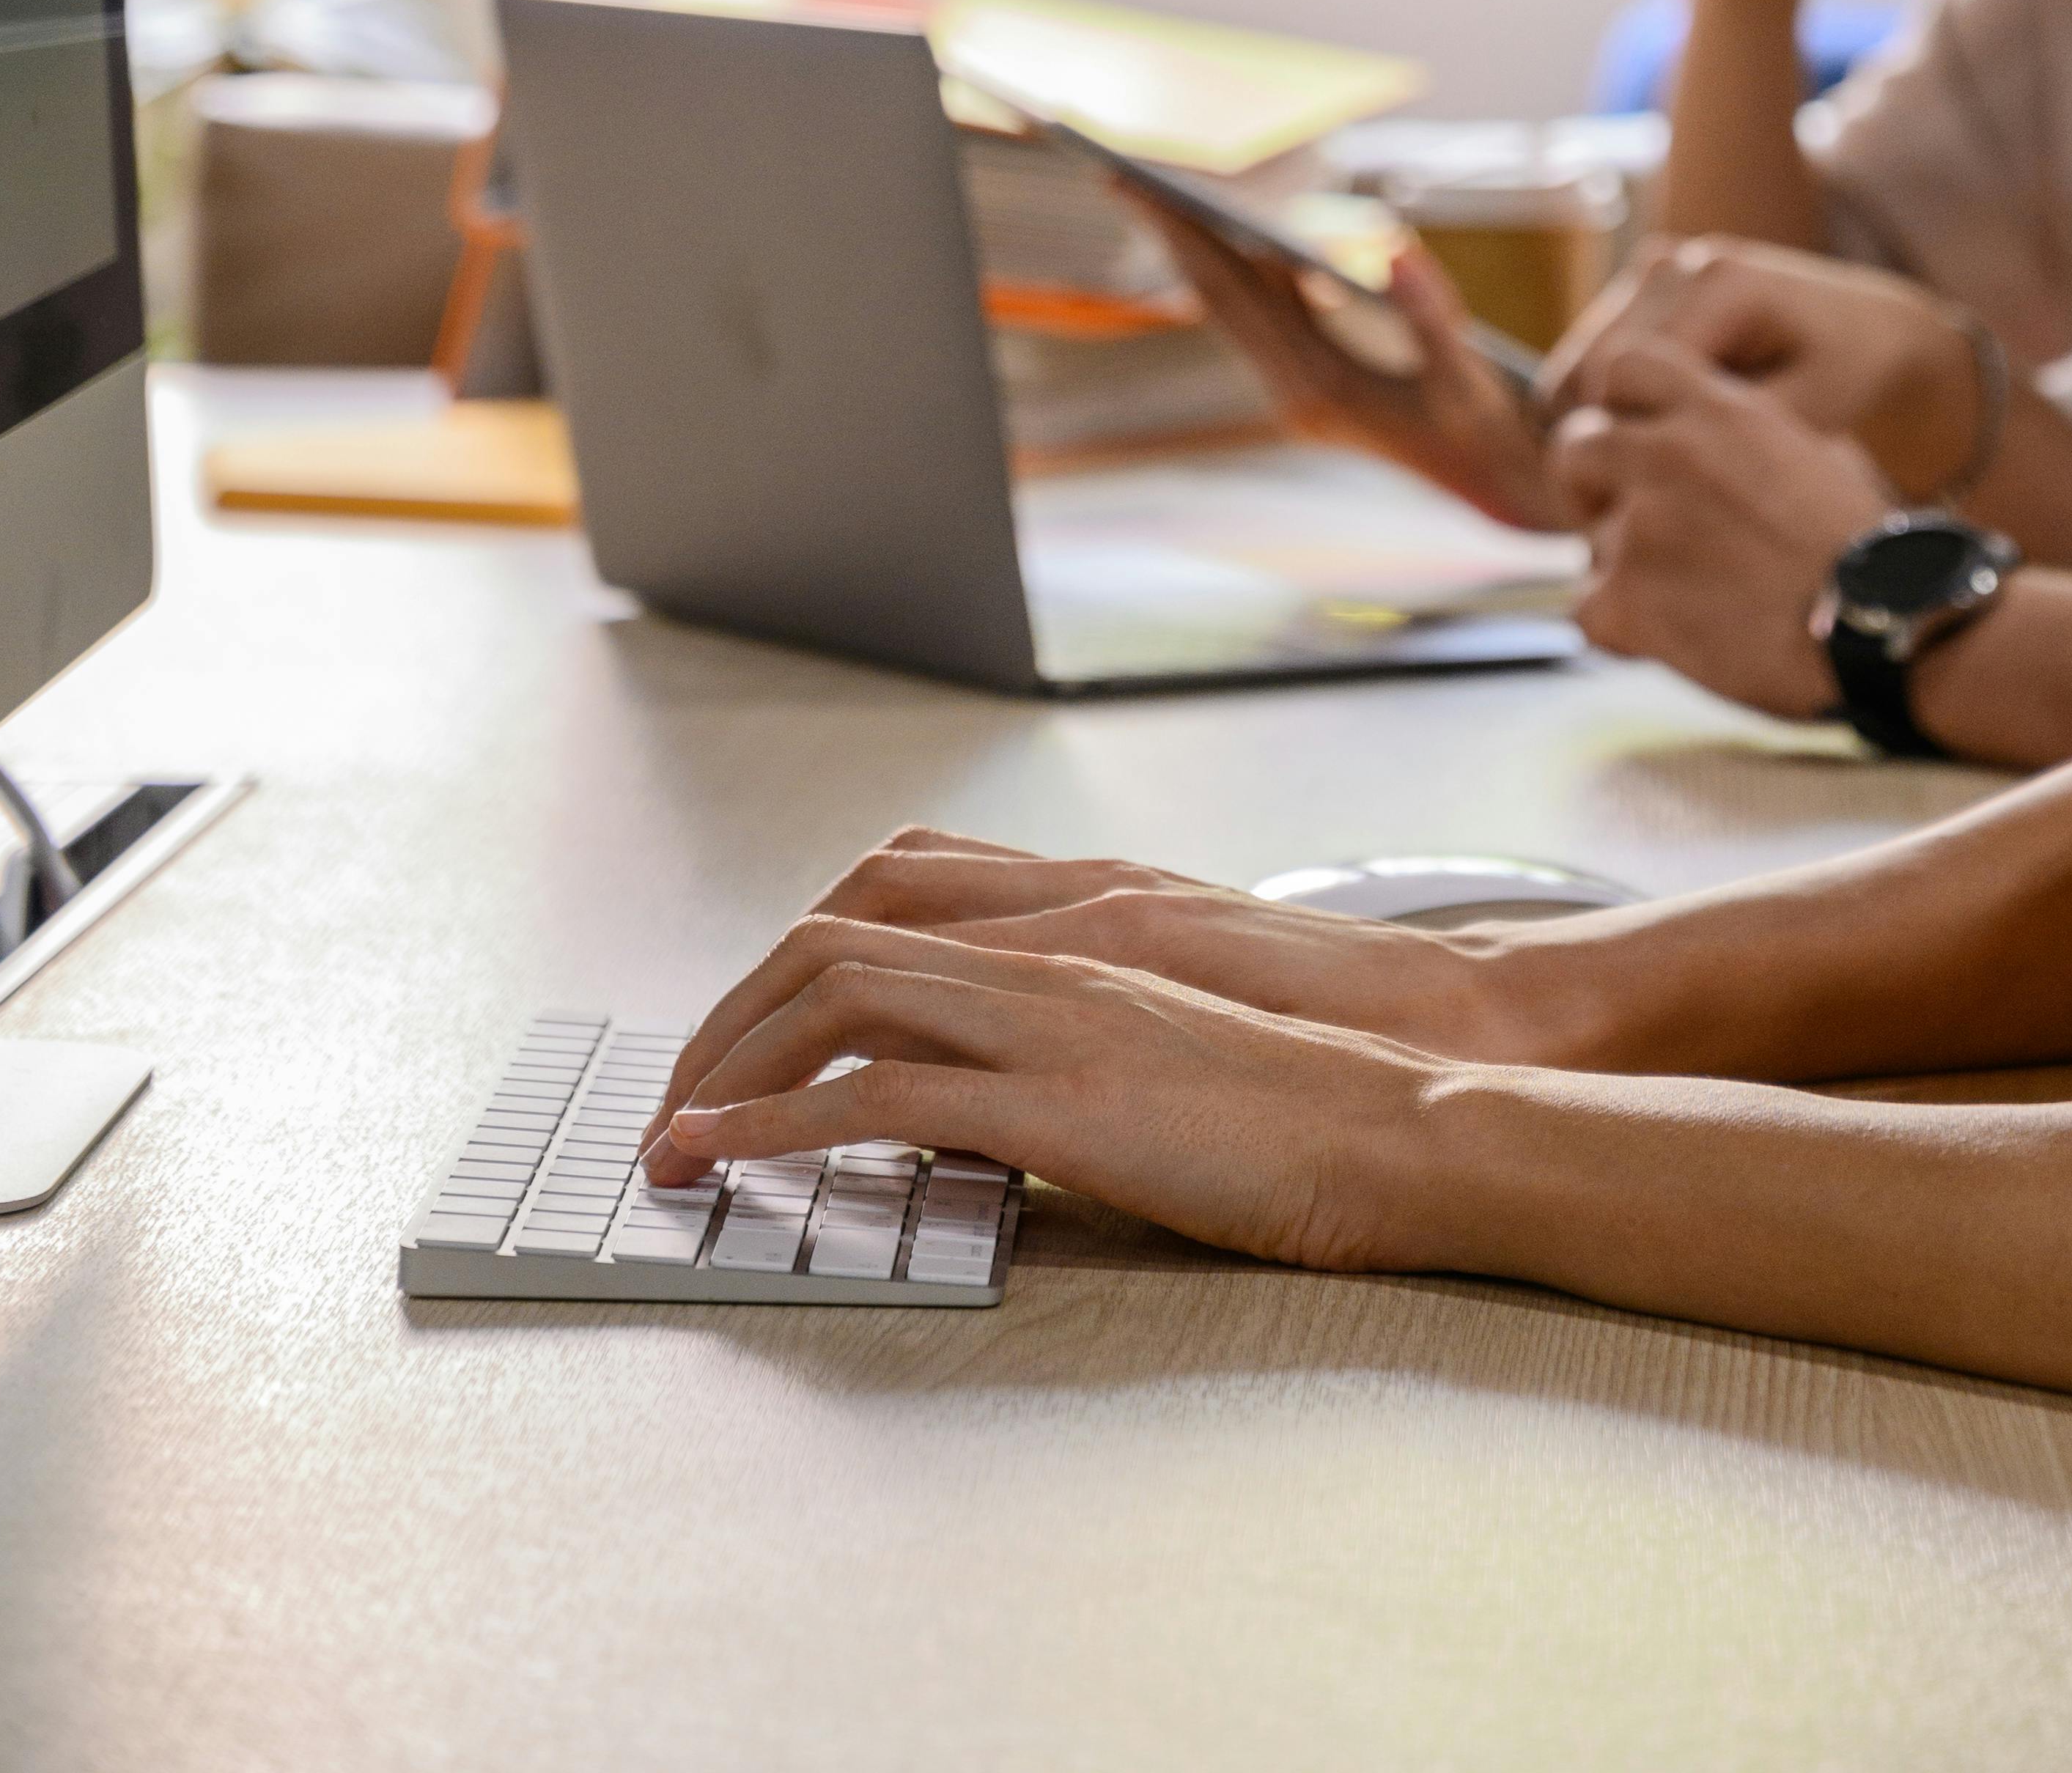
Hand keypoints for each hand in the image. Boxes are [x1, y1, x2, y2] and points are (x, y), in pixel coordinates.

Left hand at [640, 912, 1452, 1272]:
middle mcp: (1045, 952)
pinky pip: (883, 1093)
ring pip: (836, 994)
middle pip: (830, 940)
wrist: (1399, 1119)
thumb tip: (964, 1106)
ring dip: (730, 1067)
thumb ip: (1059, 1050)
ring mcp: (1049, 1017)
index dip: (783, 974)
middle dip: (728, 1019)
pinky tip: (730, 1162)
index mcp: (1070, 931)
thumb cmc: (1298, 1103)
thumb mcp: (1156, 1049)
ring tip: (673, 1141)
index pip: (880, 909)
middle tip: (672, 1105)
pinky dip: (782, 1125)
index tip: (732, 1052)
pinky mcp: (1060, 1099)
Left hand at [1143, 207, 1566, 530]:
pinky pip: (1257, 325)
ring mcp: (1296, 396)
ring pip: (1230, 313)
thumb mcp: (1463, 371)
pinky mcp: (1307, 392)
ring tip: (1157, 198)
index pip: (1241, 295)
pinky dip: (1235, 278)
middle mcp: (1295, 394)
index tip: (1150, 190)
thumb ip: (1429, 312)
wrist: (1487, 490)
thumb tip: (1392, 246)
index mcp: (1323, 387)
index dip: (1192, 237)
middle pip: (1219, 300)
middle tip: (1120, 177)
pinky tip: (1227, 241)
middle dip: (1173, 236)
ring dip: (1196, 256)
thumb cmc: (1480, 429)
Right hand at [1544, 236, 1979, 499]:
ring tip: (1629, 487)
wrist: (1868, 329)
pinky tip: (1640, 451)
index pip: (1620, 371)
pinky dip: (1604, 408)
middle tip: (1617, 512)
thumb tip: (1654, 477)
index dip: (1617, 446)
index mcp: (1720, 285)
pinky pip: (1593, 360)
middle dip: (1596, 441)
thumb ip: (1731, 438)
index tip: (1631, 508)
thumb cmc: (1847, 376)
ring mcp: (1655, 271)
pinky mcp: (1645, 290)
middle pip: (1586, 366)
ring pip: (1577, 364)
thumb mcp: (1807, 415)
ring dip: (1593, 427)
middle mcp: (1676, 265)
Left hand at [1552, 338, 1893, 718]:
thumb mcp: (1815, 453)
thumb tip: (1721, 441)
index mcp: (1720, 410)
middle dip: (1591, 486)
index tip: (1637, 442)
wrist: (1888, 622)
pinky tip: (1672, 640)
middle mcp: (1670, 455)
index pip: (1624, 365)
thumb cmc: (1867, 549)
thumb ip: (1748, 435)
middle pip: (1575, 446)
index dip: (1620, 406)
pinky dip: (1620, 631)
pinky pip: (1586, 610)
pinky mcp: (1630, 600)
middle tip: (1626, 523)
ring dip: (1620, 568)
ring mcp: (1643, 527)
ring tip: (1685, 596)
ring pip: (1585, 540)